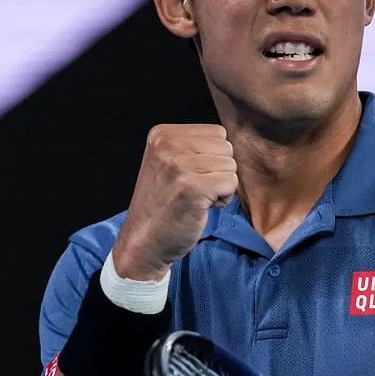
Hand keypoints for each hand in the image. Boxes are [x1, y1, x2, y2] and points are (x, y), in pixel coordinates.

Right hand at [111, 124, 237, 280]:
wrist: (143, 243)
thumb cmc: (162, 206)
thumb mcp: (167, 163)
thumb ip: (193, 147)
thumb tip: (229, 144)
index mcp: (162, 134)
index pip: (216, 133)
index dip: (213, 158)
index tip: (191, 177)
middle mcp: (167, 144)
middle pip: (226, 148)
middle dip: (219, 171)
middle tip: (195, 191)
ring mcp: (178, 165)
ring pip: (230, 165)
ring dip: (221, 186)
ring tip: (196, 199)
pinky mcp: (192, 186)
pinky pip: (231, 182)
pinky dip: (223, 198)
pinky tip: (202, 208)